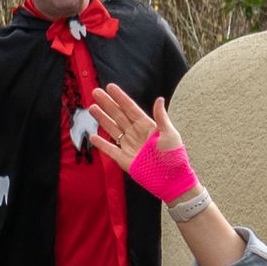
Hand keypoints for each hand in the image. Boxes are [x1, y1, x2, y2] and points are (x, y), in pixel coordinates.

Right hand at [89, 84, 199, 204]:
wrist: (172, 179)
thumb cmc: (174, 156)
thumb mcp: (170, 134)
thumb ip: (161, 117)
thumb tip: (159, 99)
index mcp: (147, 126)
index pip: (131, 108)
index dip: (120, 97)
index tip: (110, 87)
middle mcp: (136, 134)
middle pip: (118, 115)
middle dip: (107, 104)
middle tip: (95, 92)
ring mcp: (129, 146)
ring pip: (112, 129)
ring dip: (102, 119)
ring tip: (92, 108)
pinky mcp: (124, 159)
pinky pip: (110, 149)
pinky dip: (101, 143)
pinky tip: (92, 136)